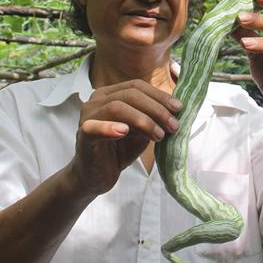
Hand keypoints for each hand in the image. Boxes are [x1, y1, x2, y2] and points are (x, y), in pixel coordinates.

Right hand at [71, 80, 180, 195]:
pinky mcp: (83, 135)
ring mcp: (88, 116)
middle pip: (130, 94)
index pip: (137, 86)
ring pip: (117, 107)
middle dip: (156, 109)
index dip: (159, 96)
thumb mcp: (141, 131)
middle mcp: (96, 100)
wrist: (97, 177)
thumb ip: (153, 117)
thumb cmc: (119, 150)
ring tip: (159, 135)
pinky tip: (124, 132)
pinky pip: (94, 127)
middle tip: (173, 125)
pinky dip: (110, 128)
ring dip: (143, 120)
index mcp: (110, 94)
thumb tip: (176, 109)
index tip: (179, 108)